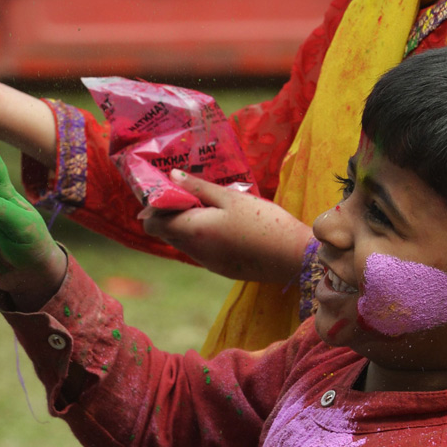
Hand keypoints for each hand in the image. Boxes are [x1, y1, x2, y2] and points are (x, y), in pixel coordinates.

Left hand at [141, 170, 311, 282]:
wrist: (294, 257)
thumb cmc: (263, 222)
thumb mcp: (230, 198)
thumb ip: (198, 188)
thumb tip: (171, 176)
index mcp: (192, 230)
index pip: (152, 224)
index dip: (155, 208)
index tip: (172, 192)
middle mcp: (194, 251)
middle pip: (166, 233)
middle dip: (172, 214)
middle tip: (193, 195)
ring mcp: (207, 263)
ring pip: (183, 243)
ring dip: (188, 225)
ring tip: (212, 207)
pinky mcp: (220, 269)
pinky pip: (200, 251)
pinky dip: (203, 237)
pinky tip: (225, 224)